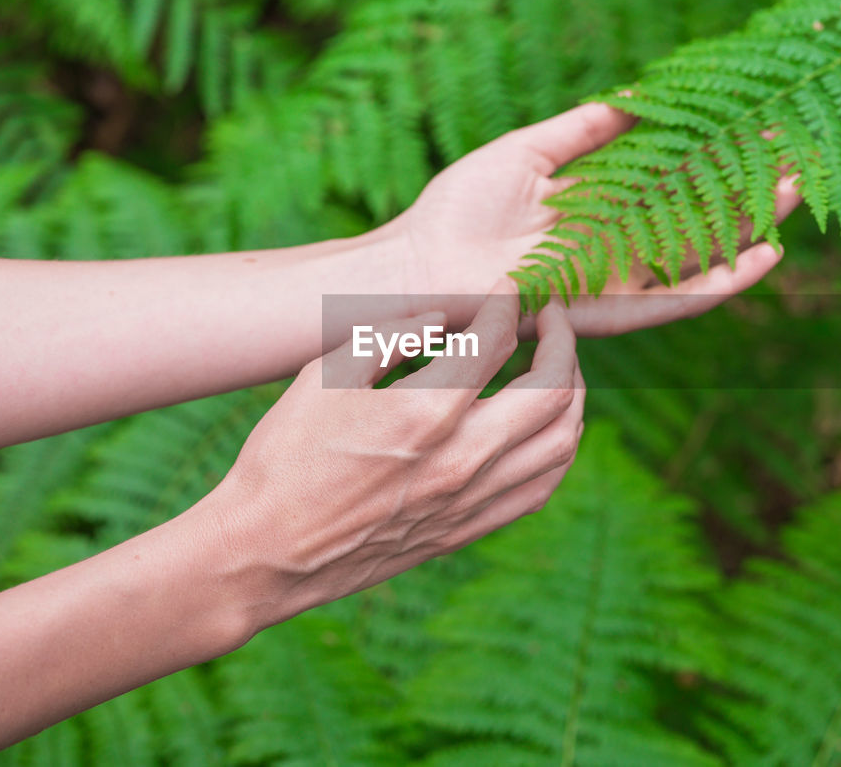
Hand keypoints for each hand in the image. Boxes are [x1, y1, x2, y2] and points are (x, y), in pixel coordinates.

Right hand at [192, 280, 584, 631]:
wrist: (267, 553)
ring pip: (561, 444)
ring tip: (560, 369)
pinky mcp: (466, 530)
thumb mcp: (324, 375)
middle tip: (553, 318)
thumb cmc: (284, 457)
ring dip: (573, 396)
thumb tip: (443, 316)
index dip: (507, 304)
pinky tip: (546, 429)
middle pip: (553, 392)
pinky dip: (558, 449)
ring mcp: (470, 500)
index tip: (506, 288)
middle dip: (563, 342)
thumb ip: (390, 336)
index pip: (496, 341)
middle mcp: (462, 459)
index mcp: (425, 412)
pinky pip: (540, 487)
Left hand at [387, 102, 801, 335]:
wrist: (418, 267)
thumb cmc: (458, 209)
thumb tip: (637, 96)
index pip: (670, 181)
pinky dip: (721, 282)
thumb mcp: (529, 152)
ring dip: (748, 229)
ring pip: (698, 257)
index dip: (712, 158)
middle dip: (744, 192)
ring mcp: (615, 281)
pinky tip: (763, 256)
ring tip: (794, 196)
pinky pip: (675, 299)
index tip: (754, 129)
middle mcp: (615, 247)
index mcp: (599, 208)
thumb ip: (585, 131)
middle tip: (793, 160)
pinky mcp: (607, 311)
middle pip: (695, 219)